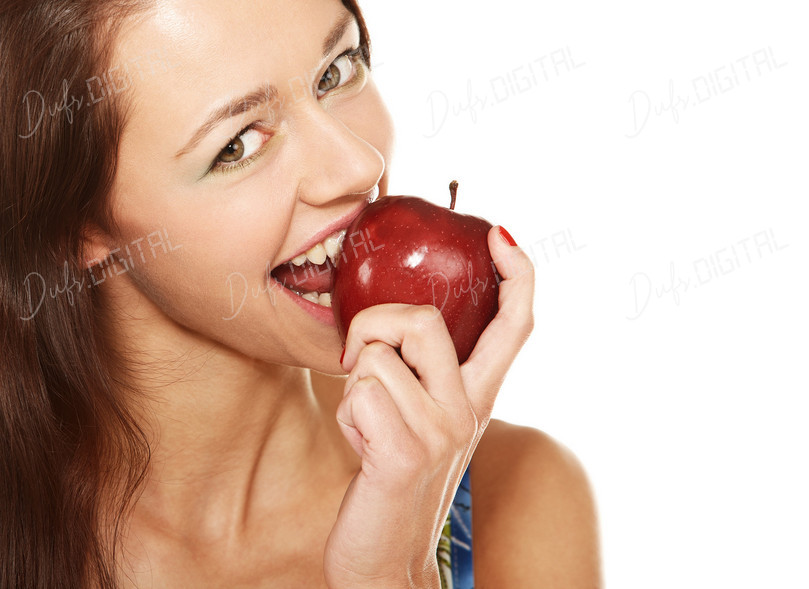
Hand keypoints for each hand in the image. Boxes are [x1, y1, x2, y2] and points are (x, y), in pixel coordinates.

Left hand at [323, 226, 533, 587]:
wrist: (385, 561)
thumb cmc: (393, 478)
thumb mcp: (421, 421)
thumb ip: (420, 373)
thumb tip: (387, 323)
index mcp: (478, 396)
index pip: (516, 324)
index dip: (518, 274)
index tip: (499, 236)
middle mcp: (469, 410)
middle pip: (423, 321)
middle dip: (372, 325)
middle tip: (357, 358)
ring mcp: (441, 433)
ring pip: (375, 359)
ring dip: (353, 389)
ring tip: (368, 426)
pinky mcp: (404, 455)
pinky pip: (358, 395)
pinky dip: (346, 417)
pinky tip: (363, 450)